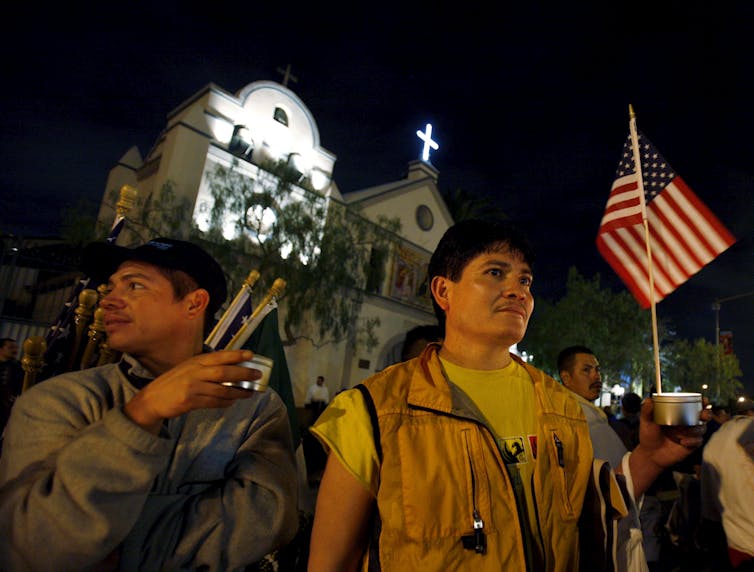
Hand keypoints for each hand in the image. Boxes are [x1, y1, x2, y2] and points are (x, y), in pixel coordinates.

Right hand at [124, 349, 261, 433]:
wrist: (152, 399)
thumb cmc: (173, 382)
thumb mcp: (188, 368)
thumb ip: (205, 367)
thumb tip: (231, 366)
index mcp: (195, 361)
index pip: (219, 356)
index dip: (236, 355)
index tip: (251, 354)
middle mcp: (194, 372)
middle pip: (224, 372)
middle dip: (243, 374)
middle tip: (257, 375)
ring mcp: (192, 387)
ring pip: (221, 389)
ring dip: (238, 392)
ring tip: (249, 392)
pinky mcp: (189, 401)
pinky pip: (213, 402)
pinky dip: (225, 402)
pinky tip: (232, 402)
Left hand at [638, 396, 708, 467]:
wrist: (651, 454)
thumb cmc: (648, 435)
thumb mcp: (646, 422)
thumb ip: (647, 410)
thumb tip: (649, 399)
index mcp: (677, 413)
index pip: (693, 404)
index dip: (701, 402)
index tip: (704, 400)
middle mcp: (686, 422)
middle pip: (703, 415)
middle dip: (707, 414)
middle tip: (703, 415)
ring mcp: (690, 433)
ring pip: (702, 428)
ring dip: (697, 428)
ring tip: (685, 431)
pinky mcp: (692, 445)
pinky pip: (698, 441)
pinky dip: (692, 440)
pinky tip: (682, 442)